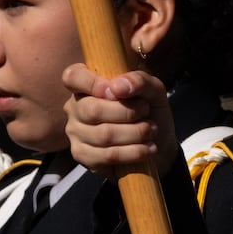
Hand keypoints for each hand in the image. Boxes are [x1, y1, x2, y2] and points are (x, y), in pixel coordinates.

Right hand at [62, 65, 177, 177]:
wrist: (159, 142)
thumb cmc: (149, 109)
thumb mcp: (152, 89)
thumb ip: (139, 80)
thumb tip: (118, 86)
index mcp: (86, 83)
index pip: (73, 77)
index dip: (92, 83)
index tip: (116, 91)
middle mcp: (75, 107)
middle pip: (92, 109)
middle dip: (127, 112)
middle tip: (146, 111)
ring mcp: (76, 133)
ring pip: (103, 135)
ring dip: (136, 132)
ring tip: (151, 130)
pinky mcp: (83, 156)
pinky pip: (107, 155)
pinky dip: (134, 152)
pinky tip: (147, 148)